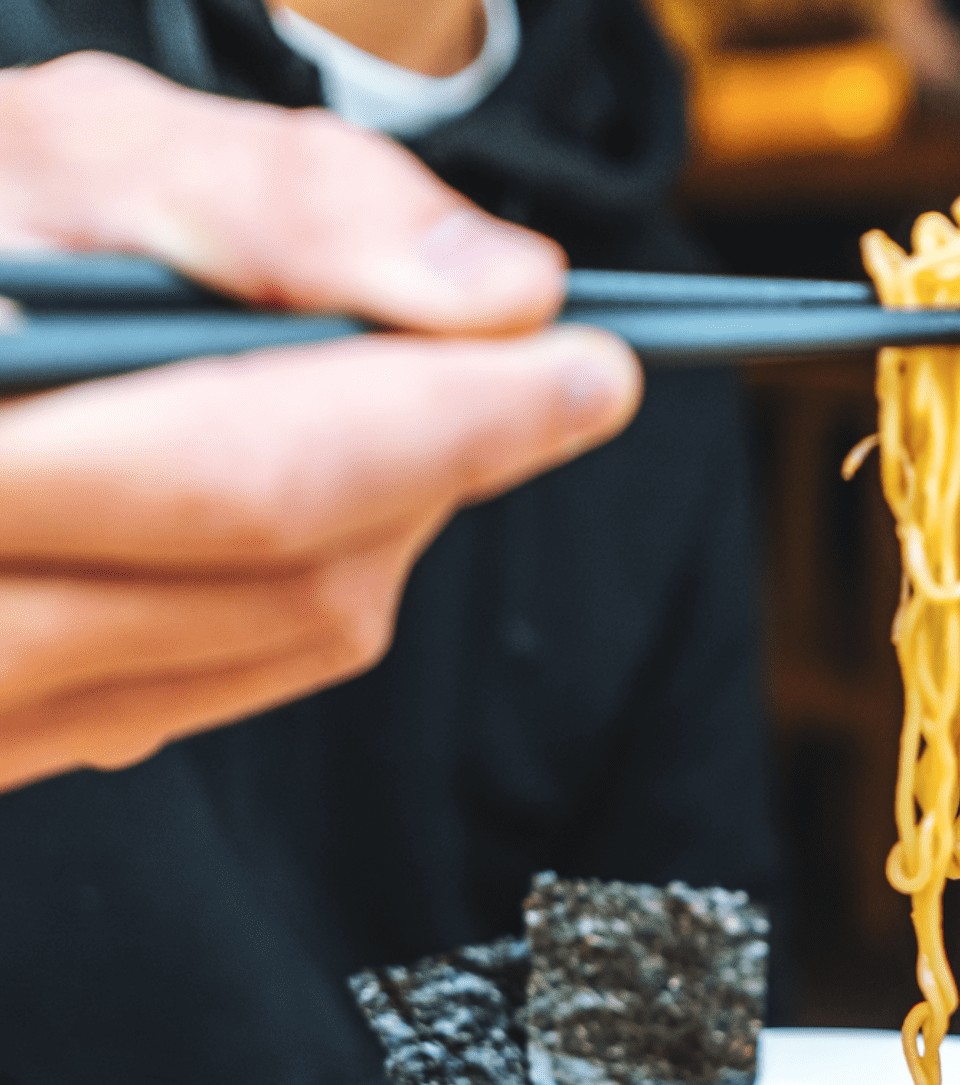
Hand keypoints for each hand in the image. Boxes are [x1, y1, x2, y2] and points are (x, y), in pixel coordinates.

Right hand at [0, 52, 641, 791]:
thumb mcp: (62, 154)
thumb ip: (282, 206)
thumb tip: (503, 289)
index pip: (255, 478)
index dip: (453, 422)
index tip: (592, 368)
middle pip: (301, 582)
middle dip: (447, 464)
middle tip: (540, 375)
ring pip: (290, 644)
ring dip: (392, 521)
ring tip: (403, 402)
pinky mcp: (20, 743)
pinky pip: (236, 675)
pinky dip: (309, 577)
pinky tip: (305, 487)